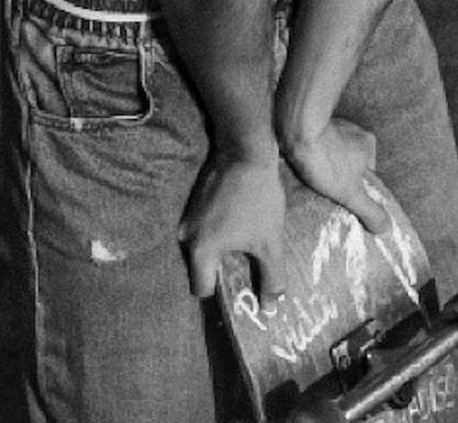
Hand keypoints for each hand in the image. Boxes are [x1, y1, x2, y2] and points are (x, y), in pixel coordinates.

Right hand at [180, 153, 288, 299]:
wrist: (246, 149)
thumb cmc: (258, 198)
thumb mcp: (270, 240)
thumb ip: (271, 277)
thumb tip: (270, 308)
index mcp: (200, 250)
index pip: (202, 288)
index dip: (221, 292)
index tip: (240, 288)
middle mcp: (186, 235)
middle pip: (202, 266)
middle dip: (224, 269)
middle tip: (247, 264)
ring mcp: (189, 215)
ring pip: (204, 244)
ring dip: (222, 246)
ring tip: (245, 239)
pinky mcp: (196, 198)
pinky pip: (206, 224)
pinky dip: (220, 228)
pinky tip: (240, 218)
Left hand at [284, 118, 390, 234]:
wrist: (295, 132)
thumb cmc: (325, 161)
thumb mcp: (350, 193)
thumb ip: (369, 210)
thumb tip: (387, 228)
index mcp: (368, 144)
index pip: (367, 174)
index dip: (354, 188)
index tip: (341, 198)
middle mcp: (354, 130)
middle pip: (349, 163)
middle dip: (338, 177)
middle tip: (324, 191)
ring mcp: (333, 126)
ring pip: (331, 154)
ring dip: (322, 165)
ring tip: (309, 179)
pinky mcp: (312, 126)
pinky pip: (315, 145)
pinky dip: (310, 156)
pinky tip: (300, 167)